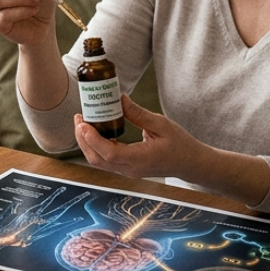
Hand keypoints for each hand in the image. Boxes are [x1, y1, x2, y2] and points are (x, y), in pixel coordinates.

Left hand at [76, 96, 269, 205]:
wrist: (190, 163)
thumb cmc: (180, 145)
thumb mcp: (162, 125)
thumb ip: (138, 114)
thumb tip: (119, 99)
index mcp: (140, 159)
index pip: (109, 153)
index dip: (92, 139)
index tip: (83, 124)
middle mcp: (130, 169)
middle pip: (97, 160)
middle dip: (83, 140)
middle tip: (79, 118)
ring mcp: (128, 171)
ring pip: (99, 162)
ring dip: (87, 143)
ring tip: (83, 123)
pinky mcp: (128, 168)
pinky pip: (106, 160)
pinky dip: (96, 146)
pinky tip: (95, 131)